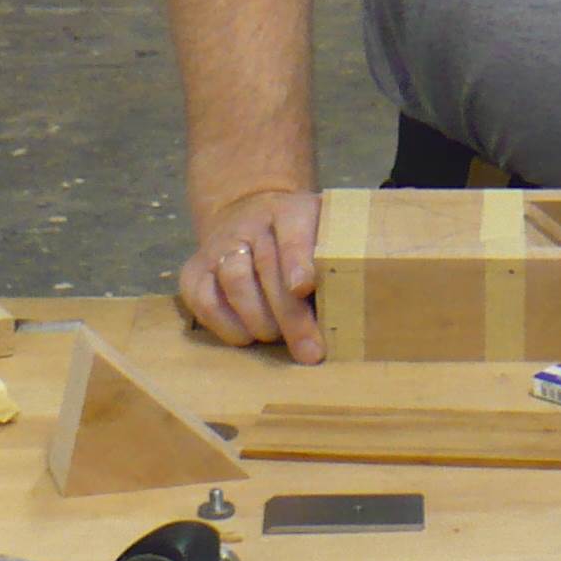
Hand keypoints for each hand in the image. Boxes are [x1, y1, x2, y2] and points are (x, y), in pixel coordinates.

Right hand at [178, 188, 324, 360]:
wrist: (248, 215)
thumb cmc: (300, 238)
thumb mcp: (323, 231)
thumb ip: (339, 255)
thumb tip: (365, 295)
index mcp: (289, 210)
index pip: (293, 230)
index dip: (297, 260)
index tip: (305, 288)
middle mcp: (251, 224)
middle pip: (267, 265)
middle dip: (289, 314)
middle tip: (310, 350)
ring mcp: (219, 245)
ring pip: (235, 281)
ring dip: (258, 318)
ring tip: (277, 339)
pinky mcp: (195, 270)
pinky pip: (203, 299)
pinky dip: (225, 325)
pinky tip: (246, 337)